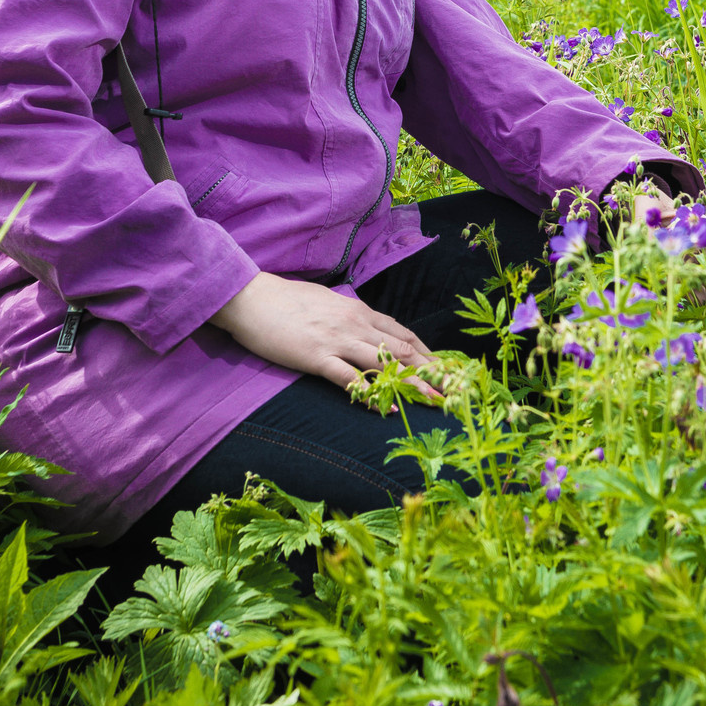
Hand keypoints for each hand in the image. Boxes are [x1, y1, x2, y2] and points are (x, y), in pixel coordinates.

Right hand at [209, 272, 440, 395]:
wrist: (252, 298)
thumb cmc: (287, 300)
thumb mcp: (327, 303)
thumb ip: (348, 316)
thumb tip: (364, 329)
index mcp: (358, 311)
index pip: (402, 333)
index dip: (427, 353)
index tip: (445, 370)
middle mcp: (355, 324)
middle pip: (402, 349)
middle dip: (431, 371)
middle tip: (453, 390)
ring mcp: (337, 340)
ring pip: (384, 363)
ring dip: (412, 383)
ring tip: (434, 400)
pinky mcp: (316, 356)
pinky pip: (348, 378)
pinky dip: (368, 393)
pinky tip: (382, 407)